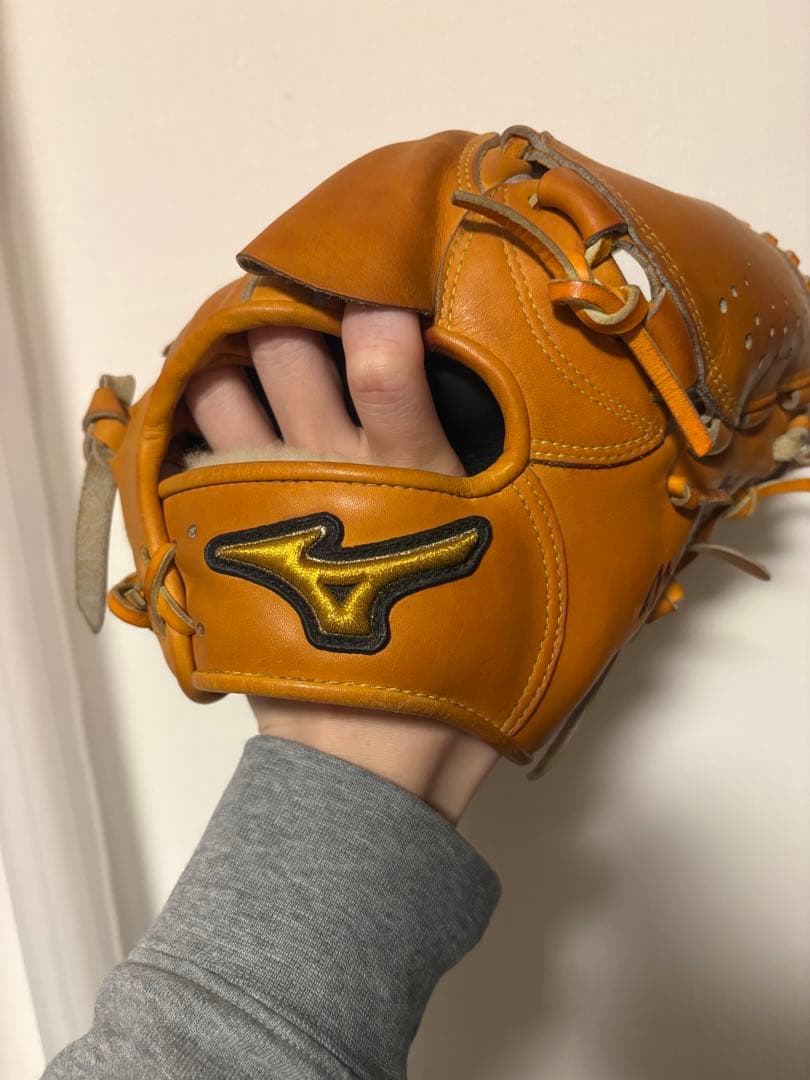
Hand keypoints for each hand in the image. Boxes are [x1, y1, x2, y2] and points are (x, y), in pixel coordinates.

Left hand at [184, 303, 498, 822]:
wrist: (376, 754)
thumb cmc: (463, 665)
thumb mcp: (525, 569)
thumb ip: (533, 496)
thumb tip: (571, 448)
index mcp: (412, 471)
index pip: (384, 354)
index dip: (376, 296)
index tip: (378, 275)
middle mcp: (331, 469)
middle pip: (282, 348)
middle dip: (288, 308)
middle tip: (303, 302)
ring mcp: (267, 502)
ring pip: (222, 389)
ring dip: (232, 360)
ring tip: (254, 359)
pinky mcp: (226, 542)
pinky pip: (187, 456)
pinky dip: (198, 427)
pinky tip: (218, 428)